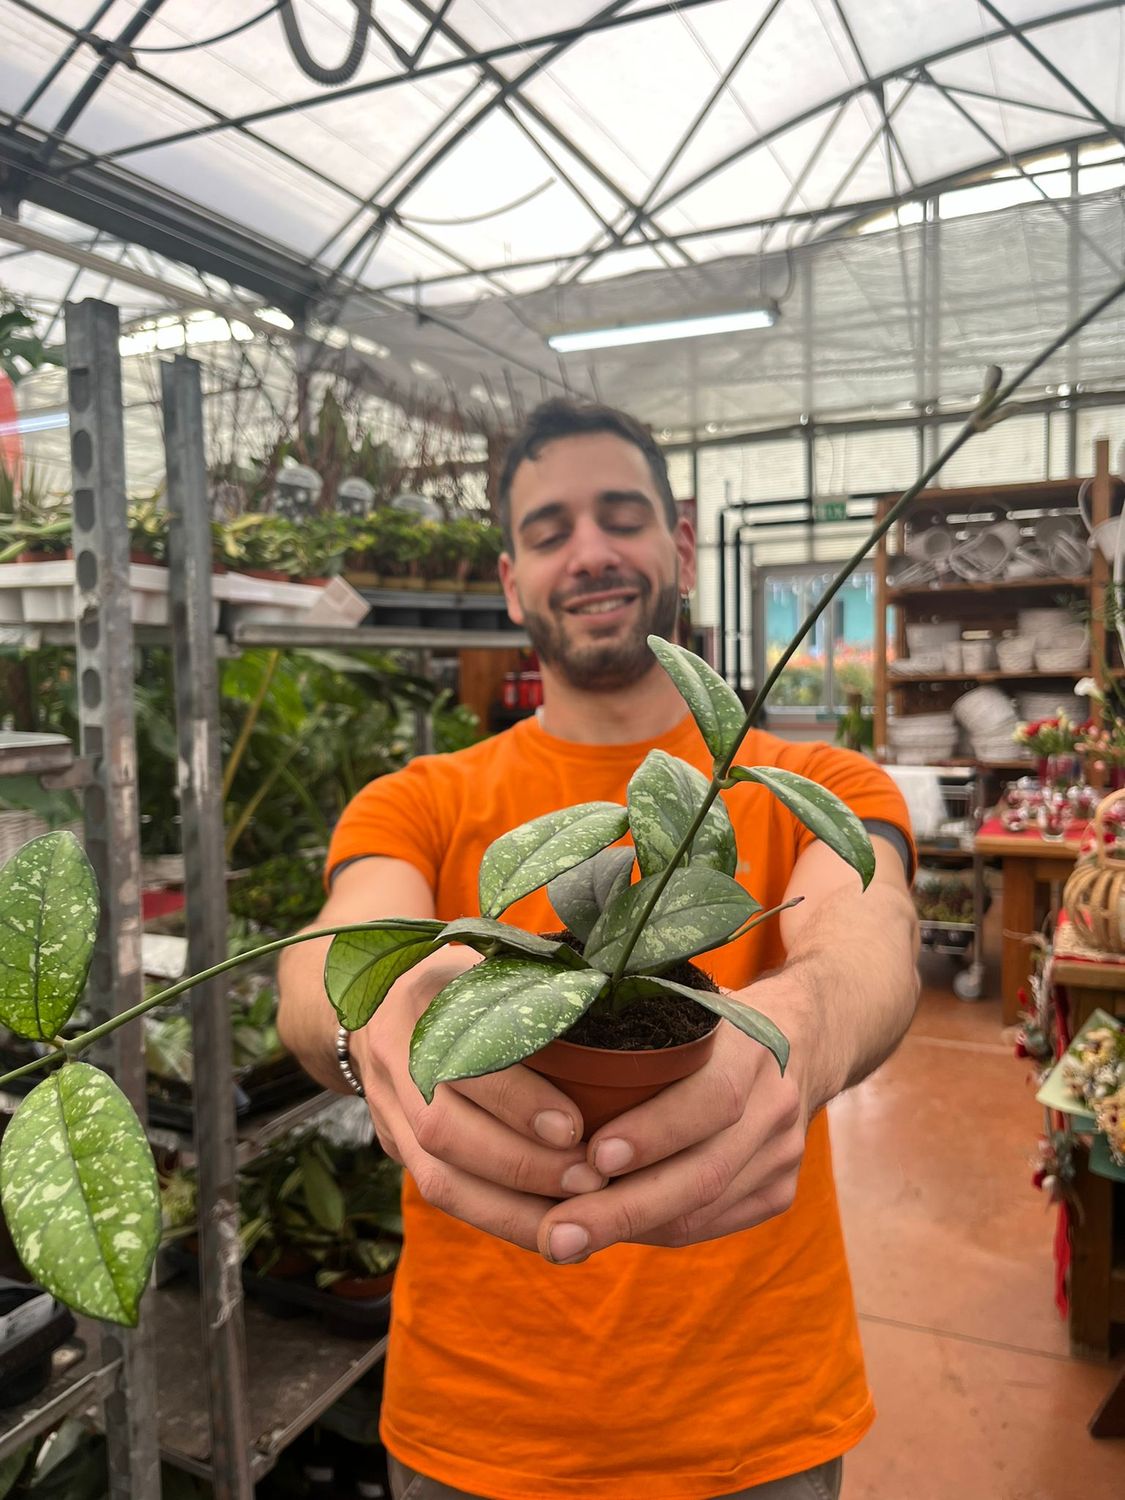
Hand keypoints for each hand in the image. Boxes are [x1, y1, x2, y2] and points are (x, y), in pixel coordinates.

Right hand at [352, 949, 607, 1250]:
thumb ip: (534, 983)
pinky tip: (549, 1227)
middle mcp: (393, 1060)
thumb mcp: (490, 963)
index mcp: (419, 1003)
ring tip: (576, 1215)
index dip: (516, 1098)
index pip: (462, 1059)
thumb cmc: (463, 977)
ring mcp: (386, 1110)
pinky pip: (443, 1195)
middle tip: (590, 1178)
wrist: (381, 1002)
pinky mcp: (395, 1148)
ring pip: (437, 1178)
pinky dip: (498, 1218)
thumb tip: (614, 1002)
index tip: (574, 1125)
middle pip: (442, 1130)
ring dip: (511, 1208)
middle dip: (520, 1164)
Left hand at [534, 1009, 808, 1264]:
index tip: (594, 1156)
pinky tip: (604, 1233)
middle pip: (704, 1172)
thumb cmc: (710, 1017)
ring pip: (703, 1209)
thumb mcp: (683, 1002)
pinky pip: (709, 1224)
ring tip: (565, 1241)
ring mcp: (783, 1154)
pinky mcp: (779, 1191)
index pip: (713, 1097)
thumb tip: (543, 1056)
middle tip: (558, 1232)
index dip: (655, 1131)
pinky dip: (654, 1230)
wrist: (805, 1037)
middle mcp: (775, 1104)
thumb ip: (634, 1027)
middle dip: (625, 1208)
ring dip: (630, 1230)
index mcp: (751, 1047)